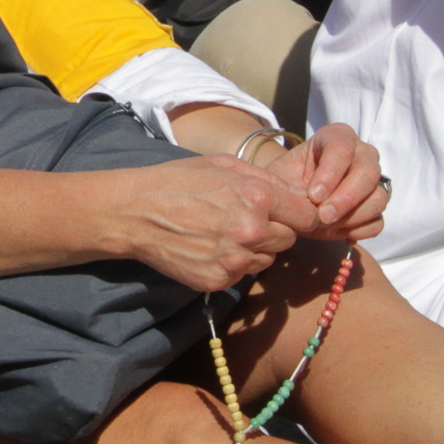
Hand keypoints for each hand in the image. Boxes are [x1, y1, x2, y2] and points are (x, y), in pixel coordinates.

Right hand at [106, 156, 302, 291]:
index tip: (289, 214)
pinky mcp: (219, 280)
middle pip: (289, 239)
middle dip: (275, 230)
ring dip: (255, 250)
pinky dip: (233, 264)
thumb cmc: (179, 181)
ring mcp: (235, 260)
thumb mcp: (224, 164)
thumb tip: (297, 194)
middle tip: (247, 220)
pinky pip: (242, 275)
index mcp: (257, 197)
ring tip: (225, 233)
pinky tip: (210, 247)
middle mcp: (252, 231)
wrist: (137, 212)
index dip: (299, 213)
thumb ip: (266, 179)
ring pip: (267, 260)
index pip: (306, 216)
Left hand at [263, 124, 386, 241]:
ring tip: (326, 225)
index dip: (330, 174)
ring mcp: (371, 181)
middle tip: (322, 217)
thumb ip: (290, 187)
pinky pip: (378, 221)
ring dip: (353, 217)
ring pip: (378, 198)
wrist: (289, 202)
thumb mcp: (277, 180)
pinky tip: (340, 234)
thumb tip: (311, 203)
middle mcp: (360, 154)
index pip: (342, 148)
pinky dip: (360, 231)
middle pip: (368, 172)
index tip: (313, 196)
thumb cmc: (283, 183)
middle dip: (346, 198)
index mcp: (335, 137)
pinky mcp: (372, 207)